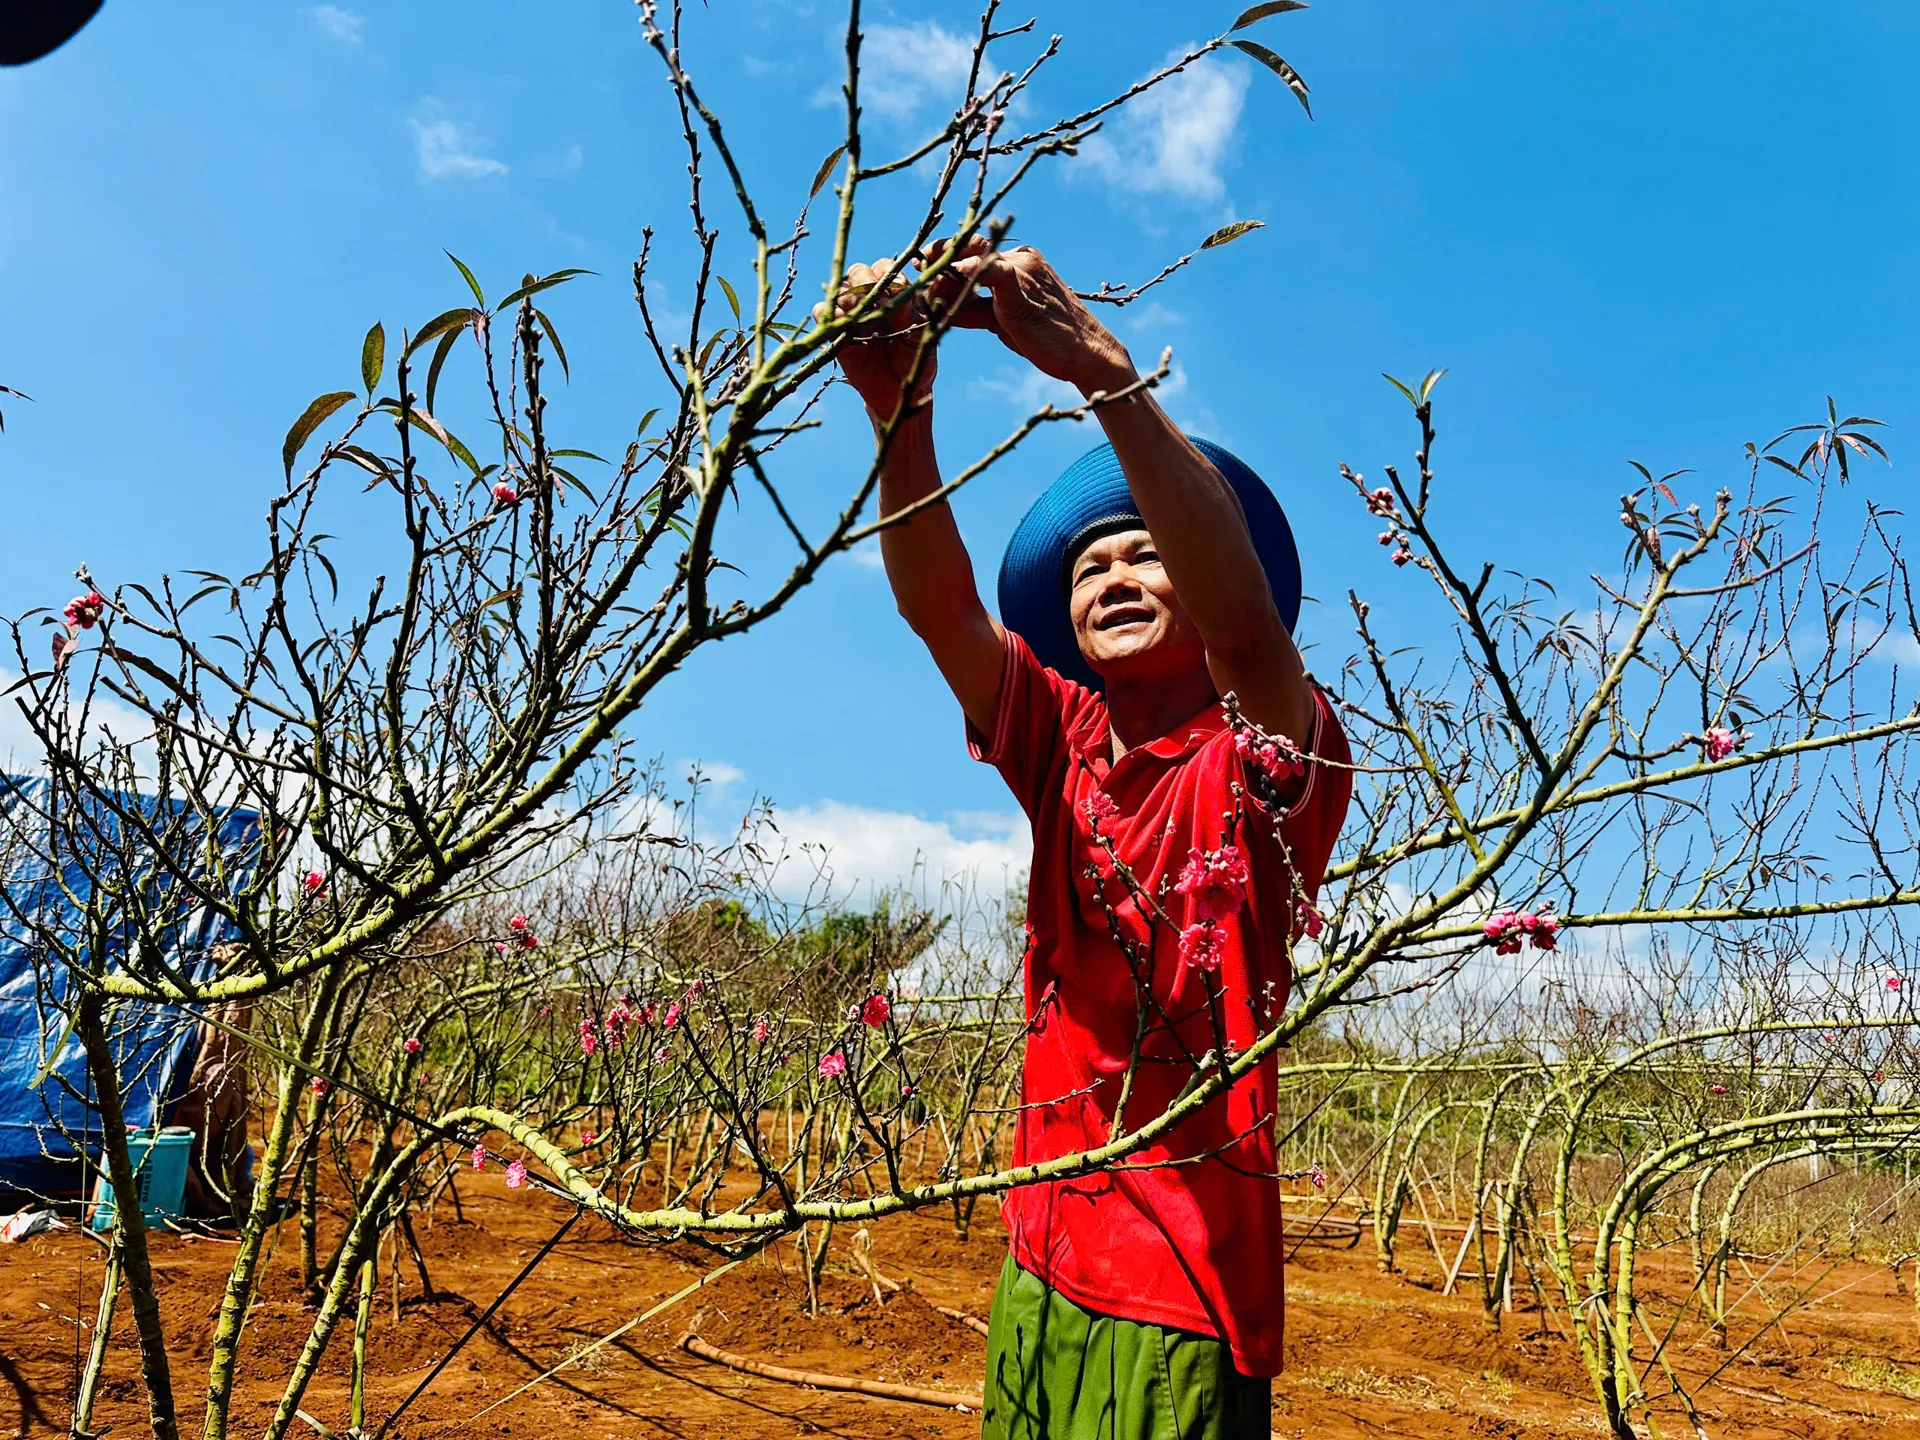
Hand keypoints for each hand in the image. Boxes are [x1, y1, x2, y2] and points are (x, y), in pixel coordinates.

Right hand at [814, 255, 937, 423]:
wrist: (899, 390)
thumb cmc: (915, 358)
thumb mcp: (920, 332)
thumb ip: (910, 309)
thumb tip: (895, 289)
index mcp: (893, 292)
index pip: (885, 268)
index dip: (888, 274)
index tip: (898, 289)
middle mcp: (870, 298)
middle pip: (858, 272)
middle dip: (865, 281)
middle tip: (876, 302)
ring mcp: (851, 314)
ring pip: (838, 288)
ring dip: (848, 295)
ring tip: (859, 311)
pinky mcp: (835, 332)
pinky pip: (821, 312)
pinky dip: (829, 312)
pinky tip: (843, 322)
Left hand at [931, 234, 1136, 394]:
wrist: (1085, 353)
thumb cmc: (1045, 339)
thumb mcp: (1003, 321)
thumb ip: (974, 308)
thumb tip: (939, 307)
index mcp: (1018, 259)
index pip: (971, 248)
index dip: (942, 258)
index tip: (919, 272)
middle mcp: (1020, 256)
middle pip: (966, 249)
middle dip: (936, 265)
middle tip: (917, 287)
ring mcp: (1021, 268)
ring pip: (969, 261)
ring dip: (942, 280)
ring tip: (927, 301)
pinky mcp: (1020, 287)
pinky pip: (987, 273)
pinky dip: (963, 276)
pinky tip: (945, 286)